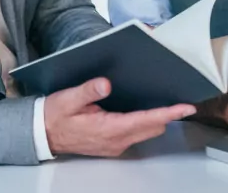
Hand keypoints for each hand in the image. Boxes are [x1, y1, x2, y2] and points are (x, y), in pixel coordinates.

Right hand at [43, 77, 195, 156]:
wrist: (42, 134)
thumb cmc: (55, 116)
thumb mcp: (67, 99)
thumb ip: (87, 91)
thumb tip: (106, 84)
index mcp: (108, 129)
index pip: (146, 120)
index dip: (168, 113)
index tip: (185, 107)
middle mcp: (116, 140)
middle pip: (153, 127)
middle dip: (169, 115)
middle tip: (182, 98)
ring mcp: (115, 144)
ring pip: (147, 132)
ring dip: (159, 119)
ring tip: (169, 102)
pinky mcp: (113, 143)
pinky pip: (137, 133)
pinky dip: (147, 122)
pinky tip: (148, 109)